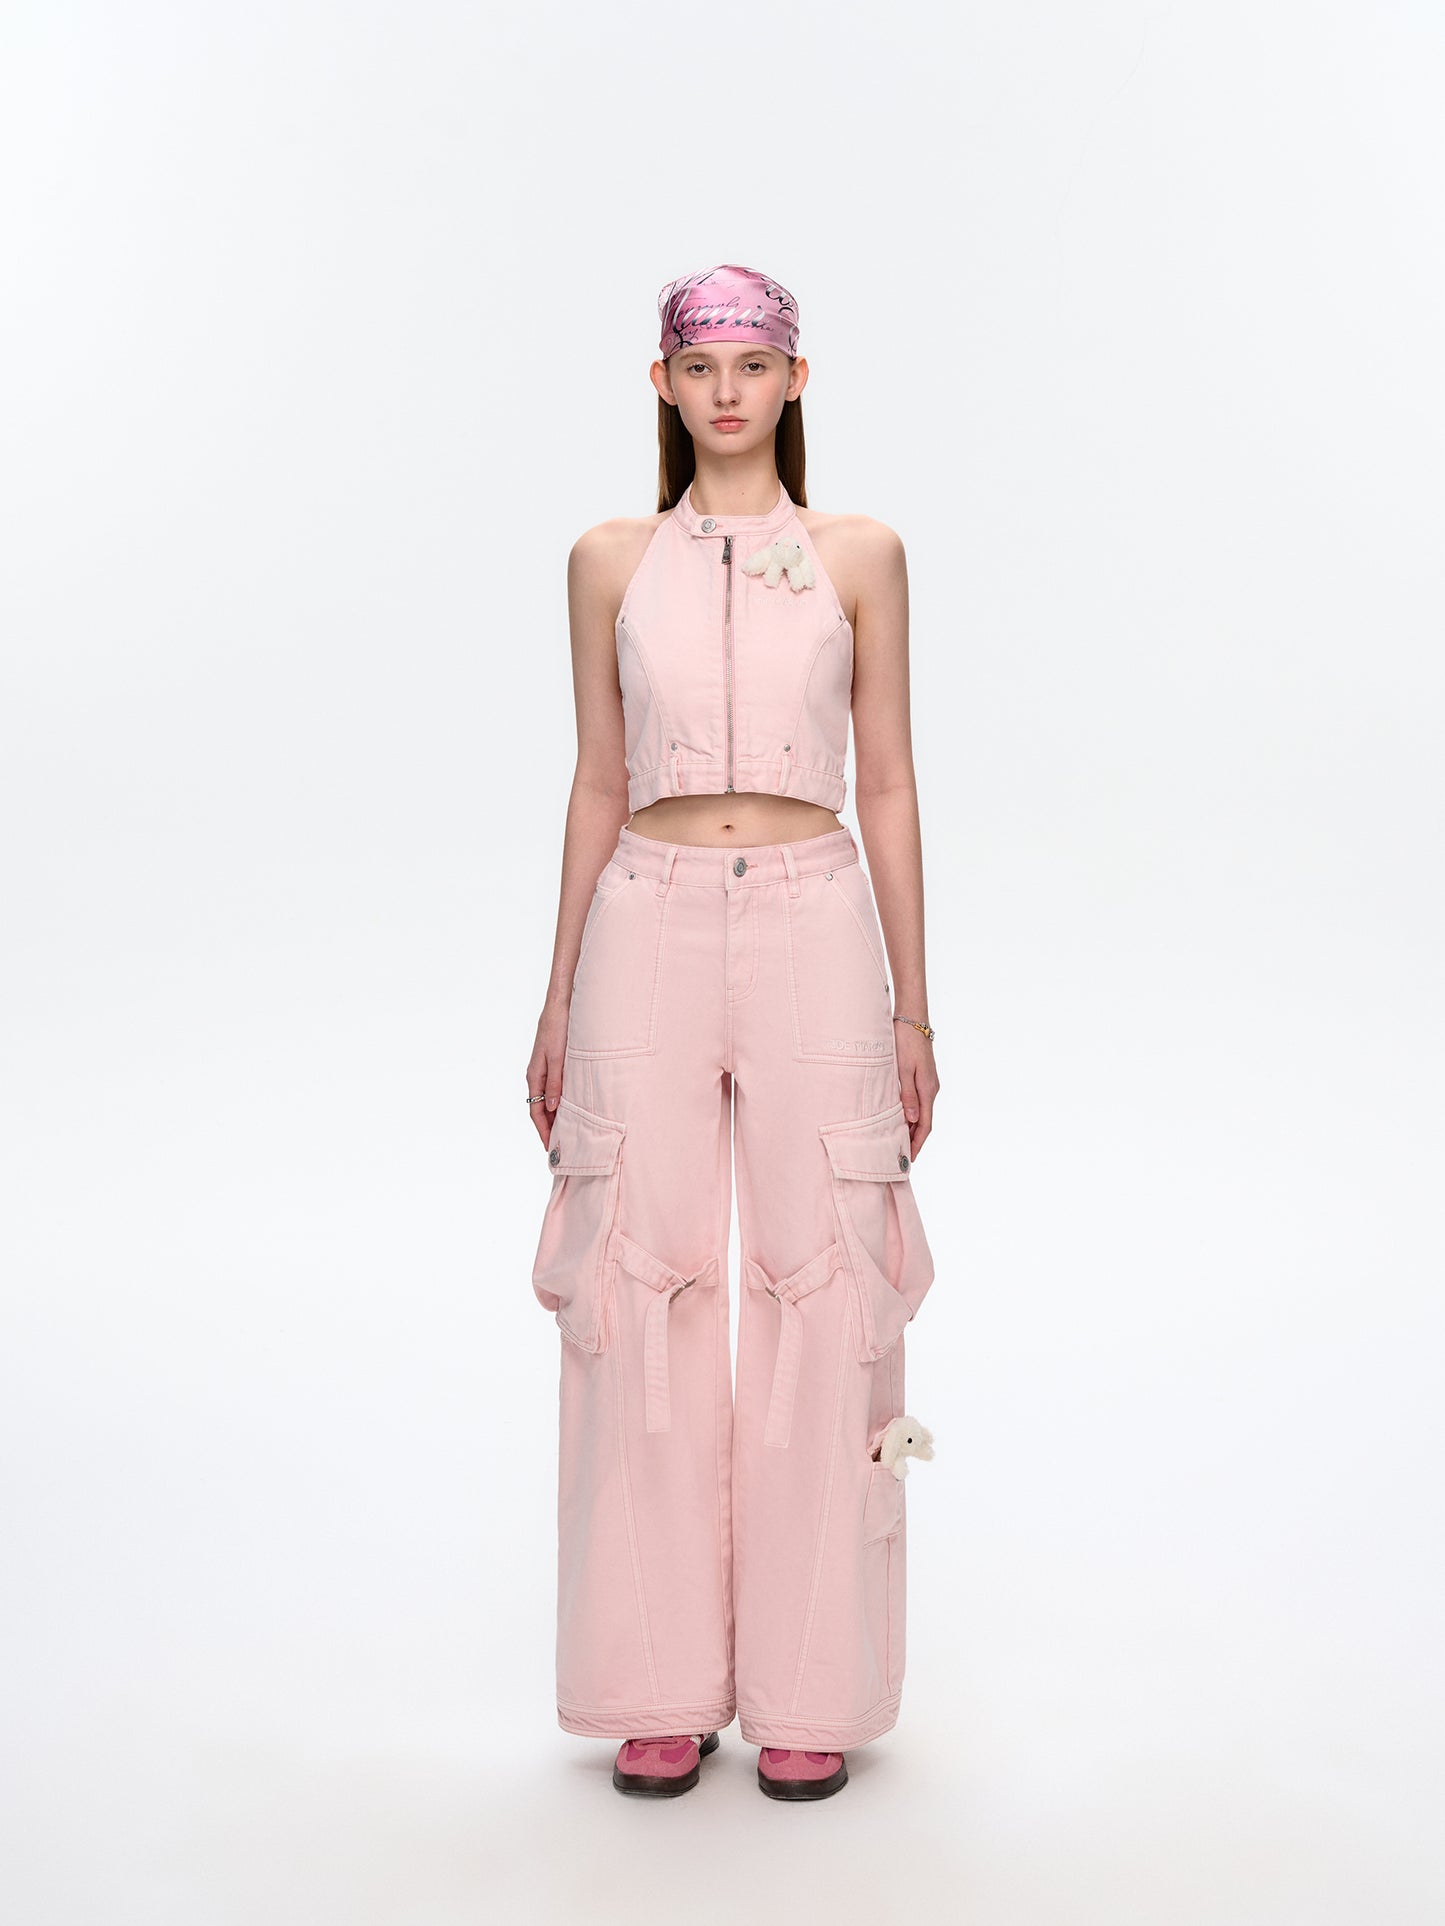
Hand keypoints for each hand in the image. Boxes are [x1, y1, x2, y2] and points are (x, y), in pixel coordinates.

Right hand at [526, 1003, 570, 1147]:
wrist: (561, 1005)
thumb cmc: (559, 1028)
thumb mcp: (559, 1058)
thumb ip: (556, 1083)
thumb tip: (551, 1108)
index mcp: (534, 1076)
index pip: (535, 1112)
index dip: (543, 1132)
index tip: (551, 1148)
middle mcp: (536, 1075)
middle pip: (540, 1109)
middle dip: (548, 1128)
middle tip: (560, 1147)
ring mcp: (544, 1069)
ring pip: (547, 1100)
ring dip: (554, 1116)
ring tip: (566, 1132)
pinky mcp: (553, 1063)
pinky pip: (553, 1089)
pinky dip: (559, 1102)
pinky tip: (569, 1108)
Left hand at [894, 1024, 938, 1157]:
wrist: (913, 1019)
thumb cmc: (905, 1041)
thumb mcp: (903, 1069)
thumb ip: (907, 1095)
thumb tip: (911, 1120)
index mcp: (927, 1089)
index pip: (925, 1124)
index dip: (917, 1143)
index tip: (910, 1159)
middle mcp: (931, 1088)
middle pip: (925, 1121)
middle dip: (915, 1140)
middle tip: (902, 1156)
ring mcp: (929, 1083)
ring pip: (922, 1112)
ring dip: (913, 1128)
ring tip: (900, 1142)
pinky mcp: (924, 1077)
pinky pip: (919, 1102)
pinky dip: (912, 1114)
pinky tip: (902, 1118)